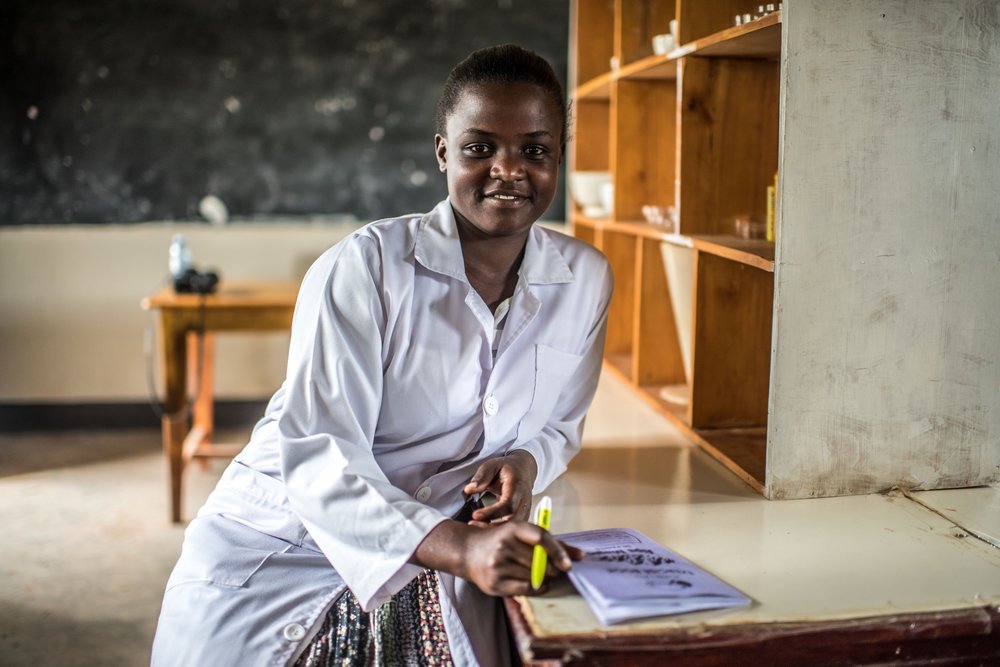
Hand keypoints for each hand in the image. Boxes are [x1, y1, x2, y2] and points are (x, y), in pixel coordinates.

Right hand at [441, 520, 581, 595]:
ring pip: (533, 576)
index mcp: (513, 528)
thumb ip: (552, 543)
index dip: (557, 551)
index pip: (541, 537)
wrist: (468, 551)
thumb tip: (581, 556)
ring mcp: (497, 564)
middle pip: (539, 561)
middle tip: (558, 571)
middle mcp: (503, 544)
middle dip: (553, 569)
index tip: (569, 565)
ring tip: (545, 575)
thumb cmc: (502, 541)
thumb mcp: (523, 534)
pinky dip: (537, 588)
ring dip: (545, 579)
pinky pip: (525, 589)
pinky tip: (537, 583)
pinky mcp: (494, 583)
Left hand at [463, 450, 536, 523]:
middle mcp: (524, 500)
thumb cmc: (506, 469)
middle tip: (473, 524)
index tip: (475, 515)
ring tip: (476, 527)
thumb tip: (470, 488)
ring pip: (514, 526)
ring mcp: (525, 509)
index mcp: (517, 486)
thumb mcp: (492, 465)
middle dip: (492, 525)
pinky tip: (485, 529)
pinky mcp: (523, 516)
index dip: (491, 512)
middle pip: (512, 519)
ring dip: (495, 530)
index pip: (507, 503)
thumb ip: (482, 476)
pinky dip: (500, 531)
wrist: (523, 470)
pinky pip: (513, 527)